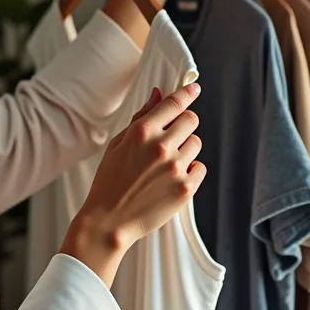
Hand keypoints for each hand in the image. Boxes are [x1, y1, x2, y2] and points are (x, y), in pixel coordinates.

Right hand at [65, 83, 205, 266]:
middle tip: (172, 137)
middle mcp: (161, 147)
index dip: (187, 93)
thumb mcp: (117, 145)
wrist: (109, 221)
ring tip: (166, 164)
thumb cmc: (109, 182)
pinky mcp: (185, 188)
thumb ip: (141, 117)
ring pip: (196, 144)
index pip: (174, 104)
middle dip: (184, 124)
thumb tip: (158, 94)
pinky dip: (190, 171)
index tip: (194, 88)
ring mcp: (175, 168)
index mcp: (142, 132)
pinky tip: (172, 179)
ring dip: (186, 149)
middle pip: (191, 120)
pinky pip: (200, 168)